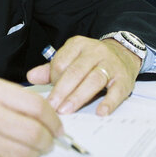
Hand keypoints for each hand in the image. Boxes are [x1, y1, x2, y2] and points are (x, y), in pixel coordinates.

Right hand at [0, 77, 62, 156]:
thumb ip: (16, 99)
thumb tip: (49, 115)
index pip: (36, 107)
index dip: (54, 120)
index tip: (58, 126)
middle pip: (34, 133)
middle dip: (48, 140)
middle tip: (49, 140)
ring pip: (24, 154)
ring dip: (34, 154)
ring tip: (31, 148)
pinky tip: (12, 155)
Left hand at [26, 35, 141, 116]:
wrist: (123, 53)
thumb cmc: (92, 60)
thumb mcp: (71, 58)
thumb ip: (51, 69)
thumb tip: (31, 76)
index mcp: (78, 45)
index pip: (60, 62)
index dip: (53, 79)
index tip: (50, 94)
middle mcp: (95, 52)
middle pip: (75, 72)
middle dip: (62, 91)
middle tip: (52, 107)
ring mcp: (111, 64)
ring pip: (93, 80)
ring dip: (78, 97)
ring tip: (66, 110)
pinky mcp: (124, 79)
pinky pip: (116, 91)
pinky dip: (109, 102)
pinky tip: (100, 112)